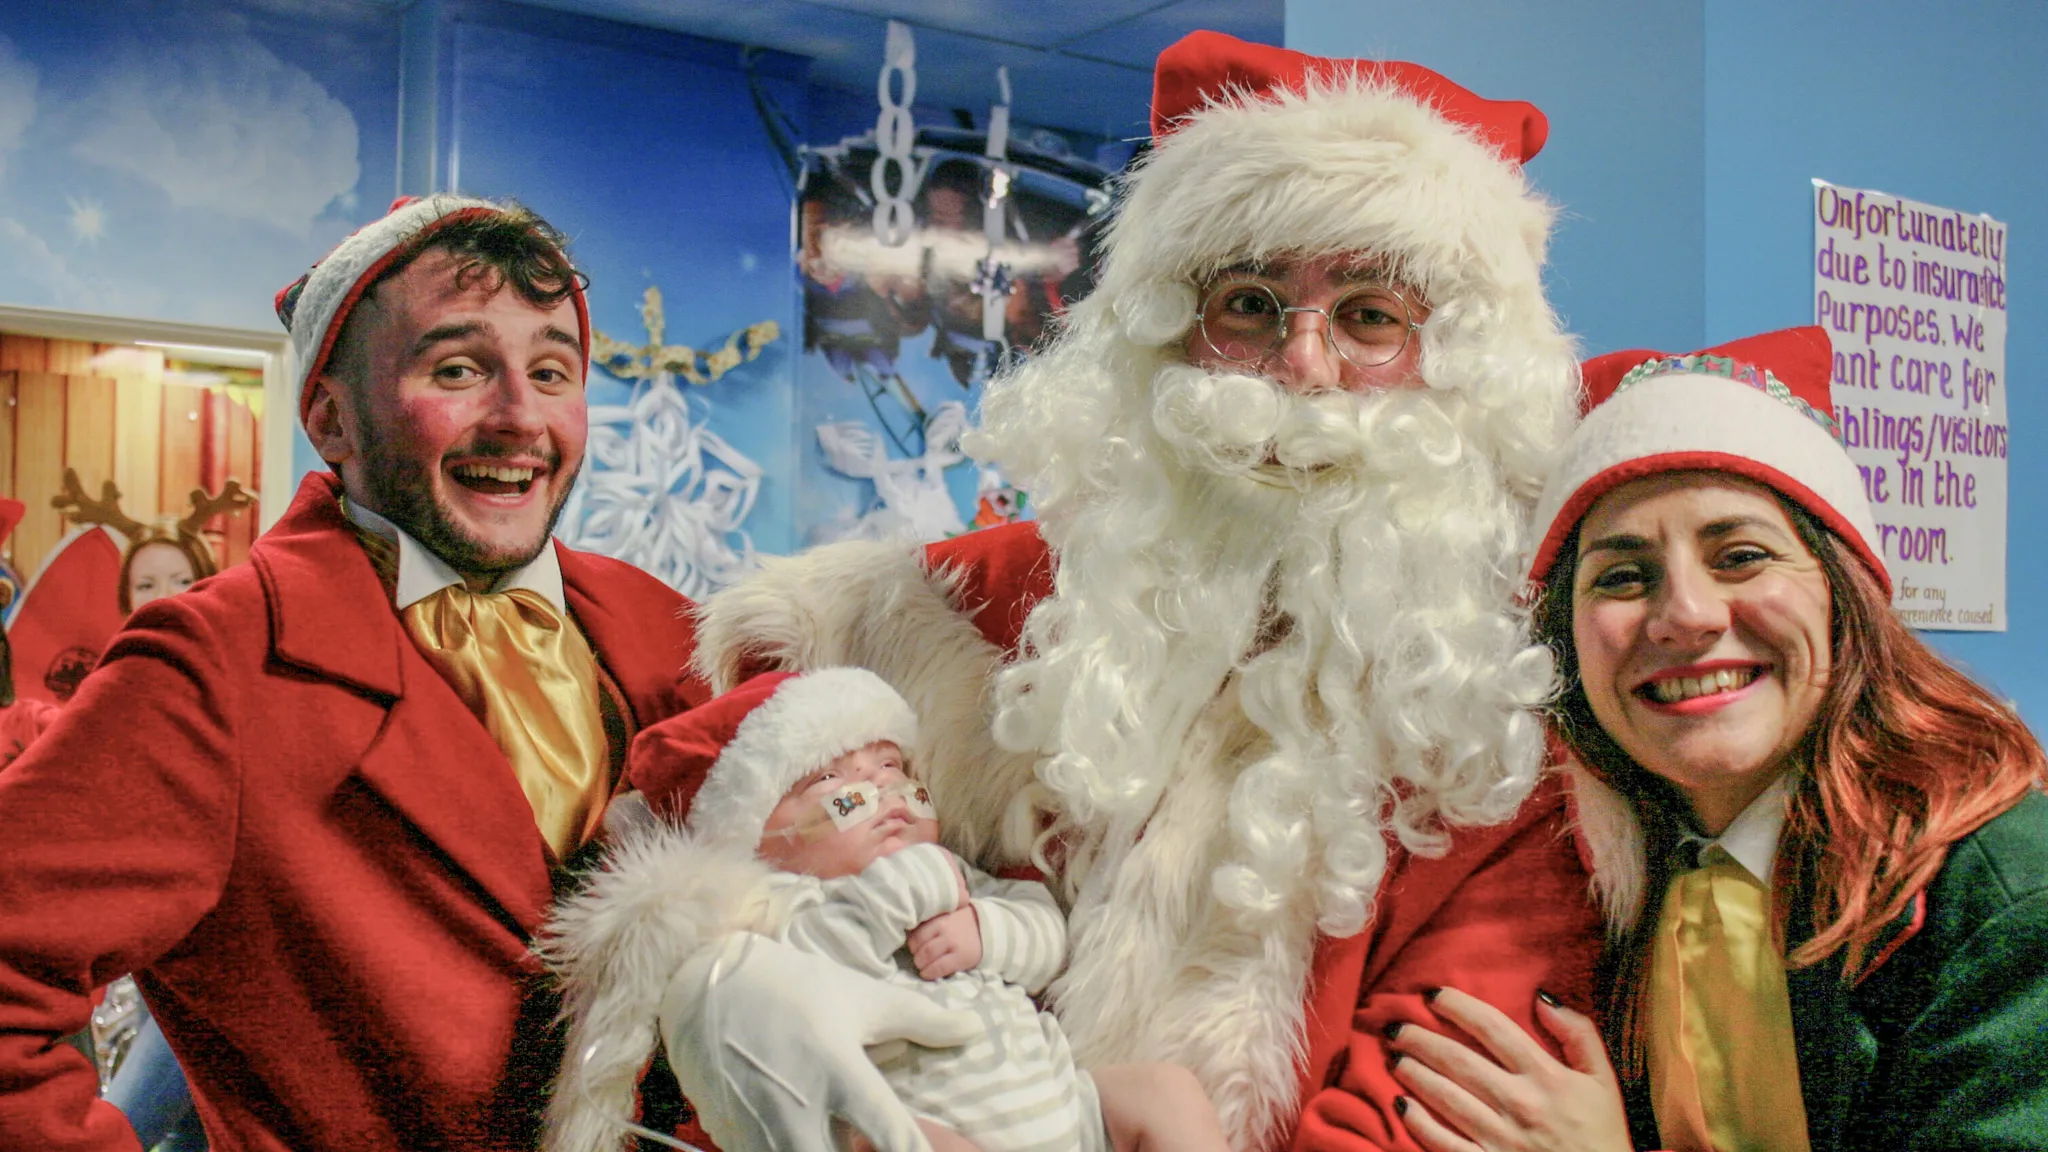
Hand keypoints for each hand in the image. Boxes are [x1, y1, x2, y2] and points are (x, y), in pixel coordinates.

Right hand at [657, 933, 980, 1151]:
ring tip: (838, 1132)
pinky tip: (805, 1132)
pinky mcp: (730, 1138)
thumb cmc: (793, 988)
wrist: (705, 984)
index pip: (892, 1133)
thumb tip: (974, 1028)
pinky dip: (791, 1148)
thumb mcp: (860, 997)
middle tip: (871, 1142)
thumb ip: (921, 1018)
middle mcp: (797, 1106)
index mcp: (837, 1069)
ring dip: (824, 1151)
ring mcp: (758, 1128)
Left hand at [907, 860, 979, 978]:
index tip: (914, 945)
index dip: (911, 940)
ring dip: (920, 964)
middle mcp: (944, 927)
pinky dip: (929, 973)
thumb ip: (930, 917)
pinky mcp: (960, 957)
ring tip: (922, 965)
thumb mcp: (946, 912)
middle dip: (914, 953)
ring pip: (925, 956)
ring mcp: (952, 942)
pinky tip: (927, 973)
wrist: (988, 930)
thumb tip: (907, 927)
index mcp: (939, 914)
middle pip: (918, 944)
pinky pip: (938, 968)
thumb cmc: (962, 921)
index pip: (915, 929)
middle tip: (917, 956)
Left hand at [1385, 987, 1631, 1151]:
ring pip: (1445, 1096)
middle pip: (1458, 1060)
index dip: (1458, 1006)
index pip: (1492, 1028)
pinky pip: (1444, 1142)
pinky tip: (1401, 1104)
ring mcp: (1500, 1138)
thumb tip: (1543, 998)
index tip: (1432, 994)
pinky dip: (1419, 1123)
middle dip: (1420, 1038)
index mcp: (1546, 1077)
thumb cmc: (1602, 1134)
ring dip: (1414, 1073)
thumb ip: (1579, 1034)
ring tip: (1395, 1055)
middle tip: (1396, 1026)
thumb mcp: (1603, 1081)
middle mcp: (1519, 1104)